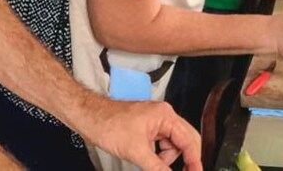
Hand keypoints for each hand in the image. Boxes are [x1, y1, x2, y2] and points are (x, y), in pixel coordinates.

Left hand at [80, 97, 201, 170]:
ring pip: (172, 146)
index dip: (194, 162)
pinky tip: (149, 163)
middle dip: (184, 160)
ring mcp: (154, 122)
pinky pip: (160, 145)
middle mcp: (163, 116)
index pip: (189, 141)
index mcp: (165, 116)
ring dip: (166, 160)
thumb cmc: (108, 124)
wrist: (88, 117)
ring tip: (153, 166)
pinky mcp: (146, 129)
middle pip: (185, 141)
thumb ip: (158, 168)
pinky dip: (158, 157)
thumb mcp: (136, 151)